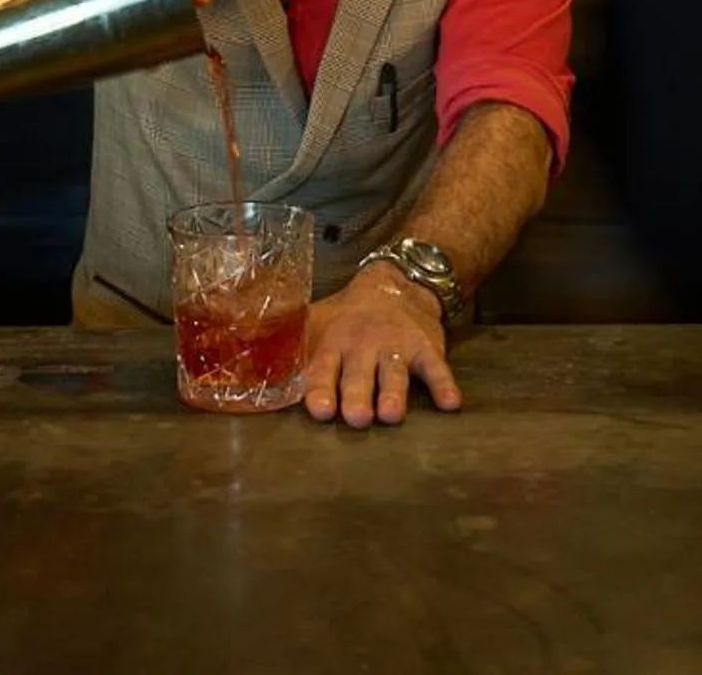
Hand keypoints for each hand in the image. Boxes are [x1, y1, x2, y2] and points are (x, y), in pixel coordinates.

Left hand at [298, 262, 459, 427]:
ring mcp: (396, 346)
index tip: (320, 408)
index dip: (321, 388)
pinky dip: (444, 384)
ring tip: (391, 414)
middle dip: (357, 395)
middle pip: (358, 375)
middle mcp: (363, 345)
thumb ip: (291, 351)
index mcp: (333, 343)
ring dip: (393, 393)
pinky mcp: (426, 347)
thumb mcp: (315, 324)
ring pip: (394, 373)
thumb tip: (251, 382)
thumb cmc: (346, 317)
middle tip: (357, 418)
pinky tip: (451, 403)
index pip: (323, 368)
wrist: (395, 284)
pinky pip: (437, 367)